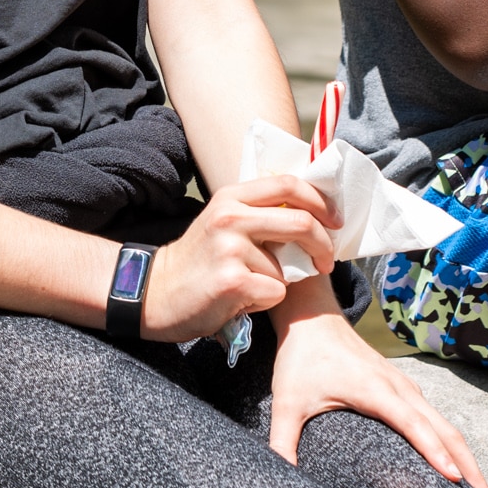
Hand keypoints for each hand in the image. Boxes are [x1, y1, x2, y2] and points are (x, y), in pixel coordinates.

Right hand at [139, 173, 338, 343]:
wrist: (152, 295)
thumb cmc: (198, 262)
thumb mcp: (224, 223)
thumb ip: (259, 213)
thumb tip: (316, 213)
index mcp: (232, 197)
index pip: (289, 185)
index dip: (321, 201)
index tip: (335, 220)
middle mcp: (231, 217)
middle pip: (301, 222)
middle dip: (324, 244)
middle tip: (327, 262)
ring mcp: (230, 248)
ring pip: (286, 268)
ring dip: (277, 283)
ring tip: (246, 285)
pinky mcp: (232, 280)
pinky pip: (275, 292)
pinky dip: (264, 301)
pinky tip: (239, 300)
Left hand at [268, 303, 487, 487]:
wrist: (314, 319)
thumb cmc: (301, 359)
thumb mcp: (286, 402)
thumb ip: (281, 442)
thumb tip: (278, 481)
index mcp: (376, 390)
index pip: (414, 425)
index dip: (435, 452)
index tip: (455, 479)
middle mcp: (400, 389)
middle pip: (446, 430)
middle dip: (470, 466)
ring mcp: (407, 389)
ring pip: (447, 426)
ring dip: (468, 458)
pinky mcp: (405, 391)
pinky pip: (437, 421)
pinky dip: (454, 445)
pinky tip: (459, 468)